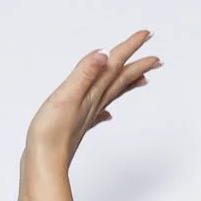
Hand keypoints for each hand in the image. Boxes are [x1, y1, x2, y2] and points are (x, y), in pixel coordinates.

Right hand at [23, 31, 159, 172]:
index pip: (115, 64)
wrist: (44, 165)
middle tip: (156, 57)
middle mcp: (94, 104)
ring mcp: (87, 117)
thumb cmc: (51, 134)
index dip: (130, 48)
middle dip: (138, 65)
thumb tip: (103, 55)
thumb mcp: (66, 97)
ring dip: (128, 84)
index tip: (147, 35)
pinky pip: (98, 115)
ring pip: (113, 95)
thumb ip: (85, 74)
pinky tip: (107, 114)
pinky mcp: (77, 128)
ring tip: (143, 78)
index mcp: (92, 92)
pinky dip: (105, 110)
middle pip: (121, 80)